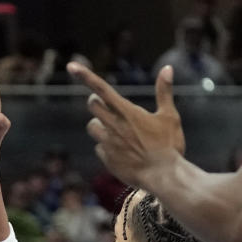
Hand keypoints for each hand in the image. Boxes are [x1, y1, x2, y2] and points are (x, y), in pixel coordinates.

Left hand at [67, 62, 184, 187]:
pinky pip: (99, 147)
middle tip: (109, 106)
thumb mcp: (169, 116)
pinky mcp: (105, 158)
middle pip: (92, 105)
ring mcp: (107, 143)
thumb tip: (168, 68)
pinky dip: (108, 146)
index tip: (72, 65)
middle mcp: (113, 126)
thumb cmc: (169, 145)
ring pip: (92, 126)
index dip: (85, 76)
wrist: (163, 176)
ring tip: (119, 131)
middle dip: (97, 102)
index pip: (102, 89)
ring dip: (100, 125)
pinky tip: (123, 152)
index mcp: (127, 112)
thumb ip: (164, 92)